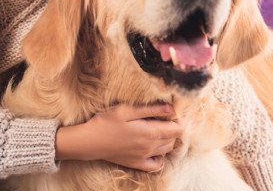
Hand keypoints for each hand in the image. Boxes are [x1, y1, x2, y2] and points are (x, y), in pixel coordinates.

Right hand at [56, 104, 183, 171]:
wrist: (90, 142)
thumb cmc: (106, 122)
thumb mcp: (126, 110)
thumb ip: (150, 109)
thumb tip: (170, 108)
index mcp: (149, 132)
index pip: (177, 130)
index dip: (183, 121)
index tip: (180, 112)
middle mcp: (150, 147)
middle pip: (173, 139)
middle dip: (175, 128)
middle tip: (169, 117)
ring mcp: (144, 156)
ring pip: (166, 150)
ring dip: (169, 140)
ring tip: (161, 129)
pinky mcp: (137, 163)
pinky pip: (156, 164)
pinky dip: (161, 157)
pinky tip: (156, 149)